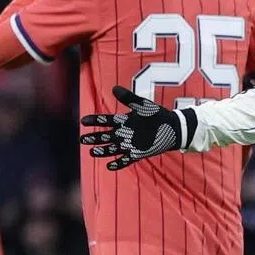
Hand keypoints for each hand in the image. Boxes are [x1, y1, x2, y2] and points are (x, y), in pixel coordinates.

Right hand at [80, 86, 195, 169]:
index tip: (83, 121)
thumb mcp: (143, 105)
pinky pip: (126, 160)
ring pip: (112, 148)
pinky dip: (118, 163)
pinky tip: (110, 166)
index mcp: (123, 120)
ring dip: (102, 151)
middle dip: (94, 138)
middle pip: (105, 136)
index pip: (105, 120)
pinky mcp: (138, 153)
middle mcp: (124, 133)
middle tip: (82, 139)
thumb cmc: (157, 115)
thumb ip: (129, 98)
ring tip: (92, 152)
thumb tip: (114, 88)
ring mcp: (130, 144)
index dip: (94, 121)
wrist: (172, 128)